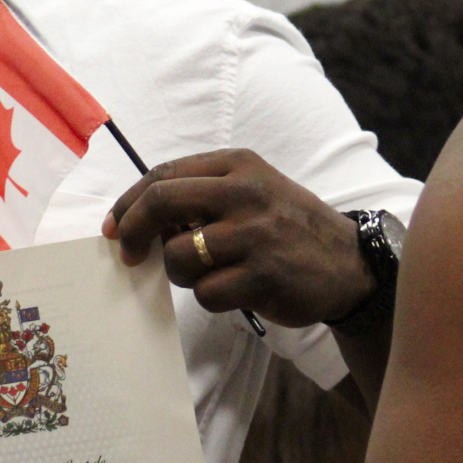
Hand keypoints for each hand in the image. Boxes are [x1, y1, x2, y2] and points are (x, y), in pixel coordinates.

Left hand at [101, 149, 372, 327]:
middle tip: (128, 255)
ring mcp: (255, 235)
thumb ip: (200, 194)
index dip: (128, 203)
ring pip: (178, 256)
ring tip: (210, 272)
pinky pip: (206, 292)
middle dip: (133, 232)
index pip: (163, 175)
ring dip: (181, 273)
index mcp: (238, 165)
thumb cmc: (286, 226)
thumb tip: (135, 218)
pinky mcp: (263, 276)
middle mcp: (245, 193)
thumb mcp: (252, 189)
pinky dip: (210, 297)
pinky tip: (235, 289)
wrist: (348, 263)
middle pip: (161, 204)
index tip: (114, 227)